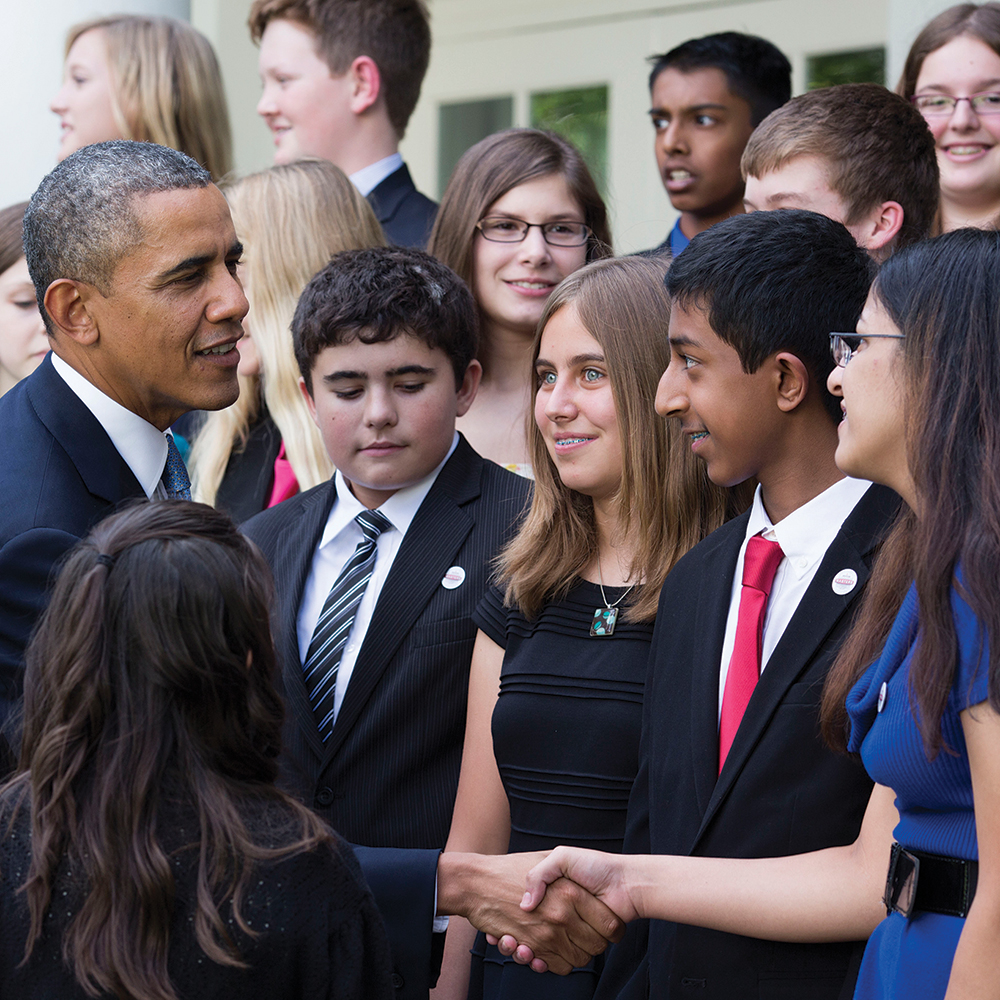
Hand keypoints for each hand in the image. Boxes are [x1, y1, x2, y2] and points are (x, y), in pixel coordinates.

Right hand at [437, 851, 623, 974]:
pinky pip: (555, 966)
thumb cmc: (511, 866)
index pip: (609, 926)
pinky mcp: (531, 946)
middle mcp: (561, 914)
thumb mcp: (549, 855)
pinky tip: (541, 947)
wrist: (474, 882)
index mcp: (570, 891)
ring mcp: (546, 932)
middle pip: (597, 947)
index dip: (611, 928)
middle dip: (596, 944)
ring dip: (574, 955)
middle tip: (586, 932)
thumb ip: (569, 871)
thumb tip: (583, 897)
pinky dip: (553, 963)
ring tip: (563, 939)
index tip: (607, 924)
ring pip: (578, 960)